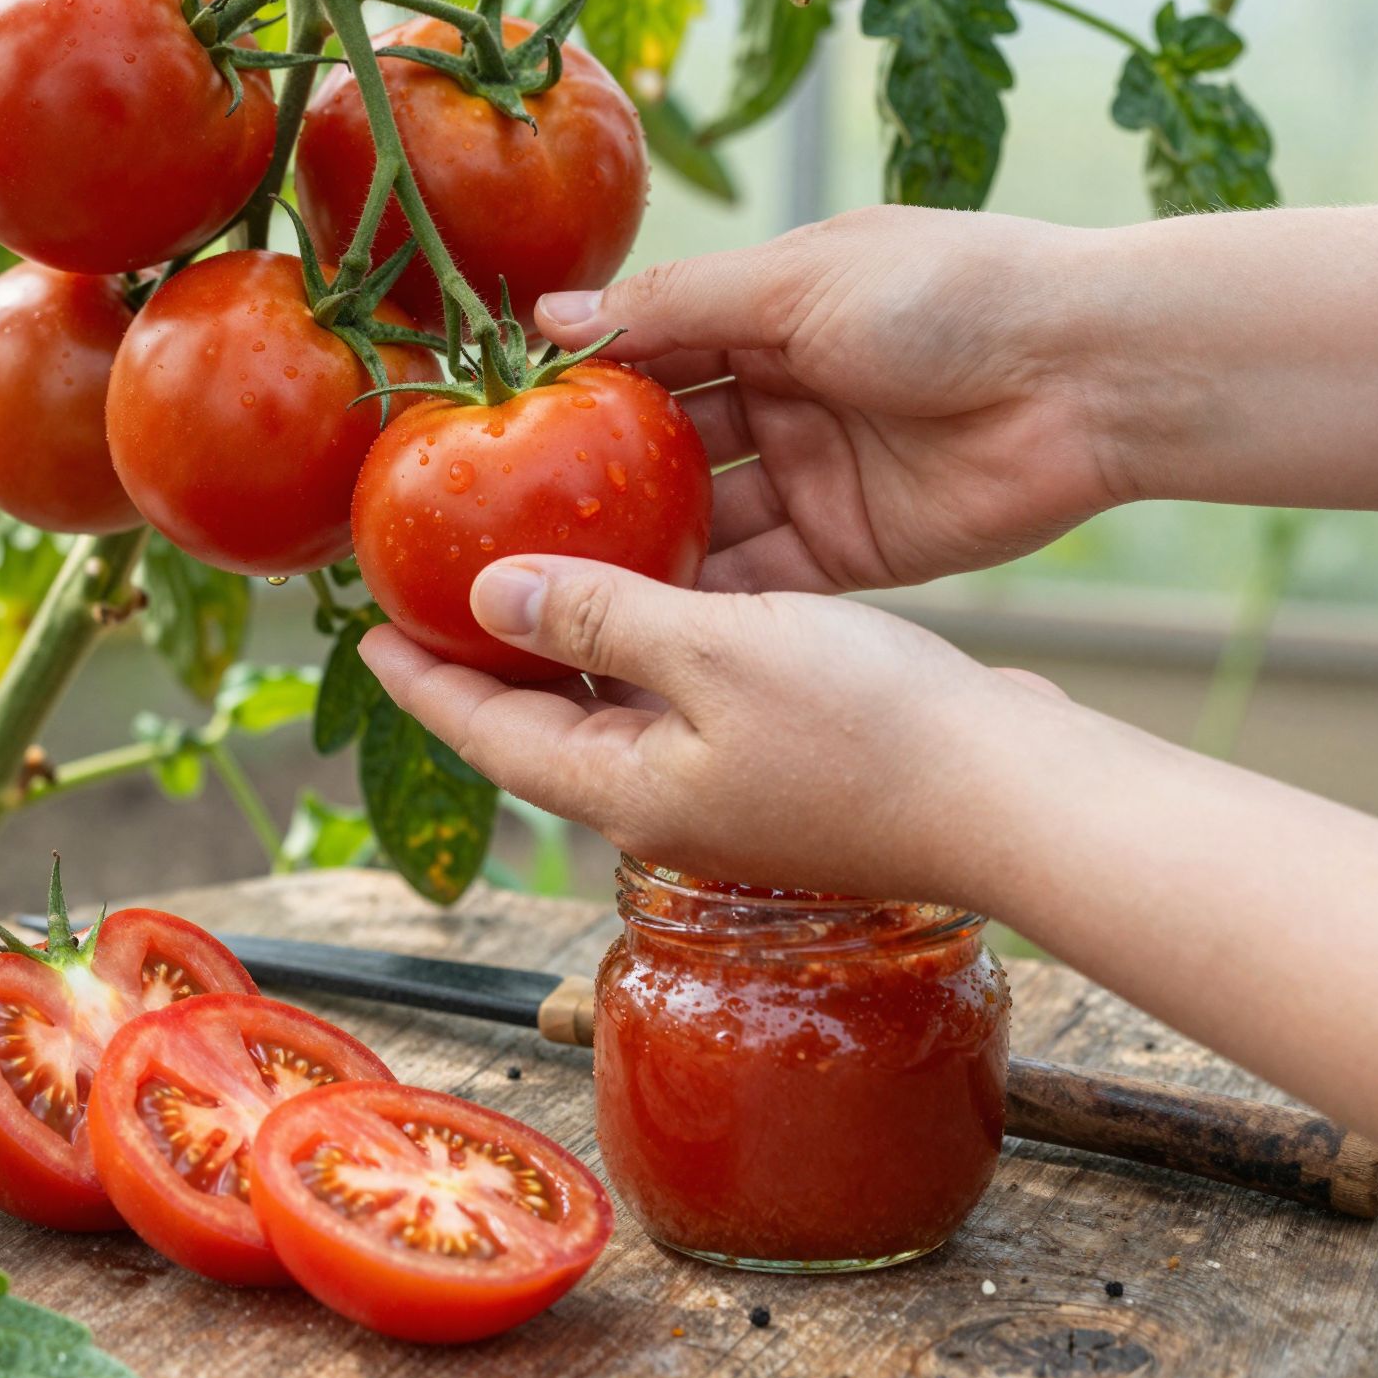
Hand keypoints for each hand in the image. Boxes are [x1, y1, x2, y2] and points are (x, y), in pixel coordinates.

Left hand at [359, 553, 1062, 904]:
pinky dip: (642, 643)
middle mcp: (661, 799)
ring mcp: (722, 788)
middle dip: (481, 664)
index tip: (368, 636)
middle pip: (538, 727)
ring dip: (562, 647)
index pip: (486, 734)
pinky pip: (676, 696)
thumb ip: (597, 619)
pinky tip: (652, 587)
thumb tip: (487, 599)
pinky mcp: (777, 763)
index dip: (423, 682)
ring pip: (609, 709)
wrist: (1009, 796)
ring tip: (523, 577)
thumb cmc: (870, 733)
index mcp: (625, 788)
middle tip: (432, 593)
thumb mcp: (715, 651)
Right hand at [535, 204, 1125, 594]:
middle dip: (588, 482)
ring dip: (633, 550)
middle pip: (661, 446)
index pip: (646, 352)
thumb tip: (549, 317)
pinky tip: (625, 621)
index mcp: (765, 315)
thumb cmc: (949, 296)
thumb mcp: (797, 283)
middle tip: (496, 527)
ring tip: (541, 587)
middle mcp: (780, 397)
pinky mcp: (848, 550)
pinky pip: (756, 580)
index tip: (490, 426)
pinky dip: (699, 599)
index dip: (574, 387)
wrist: (1087, 376)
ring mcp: (811, 477)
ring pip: (700, 520)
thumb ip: (676, 307)